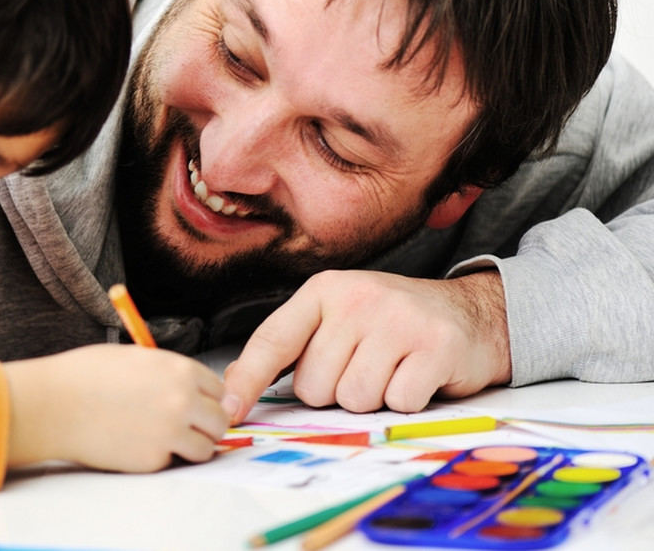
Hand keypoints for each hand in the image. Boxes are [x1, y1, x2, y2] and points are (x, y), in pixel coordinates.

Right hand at [4, 344, 227, 471]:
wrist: (55, 404)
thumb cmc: (84, 376)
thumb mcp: (135, 358)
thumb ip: (167, 372)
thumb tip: (188, 387)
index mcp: (180, 371)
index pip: (218, 390)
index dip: (207, 398)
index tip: (198, 404)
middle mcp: (182, 402)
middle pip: (219, 421)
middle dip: (206, 425)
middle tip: (188, 426)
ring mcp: (169, 433)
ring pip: (205, 448)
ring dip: (192, 446)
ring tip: (166, 439)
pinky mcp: (153, 460)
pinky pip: (171, 461)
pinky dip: (160, 457)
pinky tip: (136, 443)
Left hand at [220, 269, 511, 421]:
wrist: (474, 313)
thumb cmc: (393, 324)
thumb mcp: (340, 318)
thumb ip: (296, 347)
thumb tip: (237, 392)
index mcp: (324, 291)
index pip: (273, 340)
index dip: (246, 381)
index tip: (228, 412)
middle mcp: (357, 299)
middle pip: (315, 386)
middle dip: (336, 392)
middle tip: (366, 368)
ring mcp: (398, 320)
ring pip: (355, 399)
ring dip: (373, 399)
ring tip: (392, 370)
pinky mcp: (436, 346)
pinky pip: (397, 402)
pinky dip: (407, 401)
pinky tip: (418, 376)